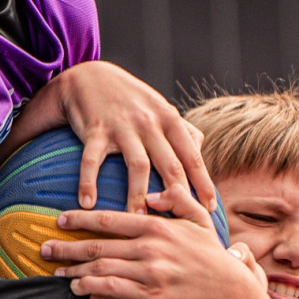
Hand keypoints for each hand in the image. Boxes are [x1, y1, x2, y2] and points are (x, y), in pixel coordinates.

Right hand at [36, 61, 215, 212]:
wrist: (90, 76)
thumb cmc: (131, 100)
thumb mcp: (161, 108)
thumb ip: (183, 130)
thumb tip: (200, 152)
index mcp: (169, 120)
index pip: (191, 157)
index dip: (202, 184)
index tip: (211, 209)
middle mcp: (150, 123)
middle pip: (169, 164)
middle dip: (178, 195)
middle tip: (182, 223)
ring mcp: (123, 126)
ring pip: (137, 165)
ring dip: (138, 195)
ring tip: (138, 220)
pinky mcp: (95, 130)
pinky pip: (92, 160)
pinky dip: (88, 181)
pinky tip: (87, 203)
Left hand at [45, 184, 267, 298]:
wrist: (227, 290)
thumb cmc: (212, 255)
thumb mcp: (199, 219)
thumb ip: (176, 199)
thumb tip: (151, 193)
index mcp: (156, 226)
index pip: (109, 219)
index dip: (80, 219)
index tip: (60, 220)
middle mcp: (149, 246)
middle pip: (97, 244)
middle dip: (66, 246)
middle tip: (43, 246)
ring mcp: (148, 271)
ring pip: (99, 268)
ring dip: (73, 269)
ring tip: (56, 270)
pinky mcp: (148, 294)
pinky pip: (110, 288)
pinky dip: (89, 287)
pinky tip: (76, 287)